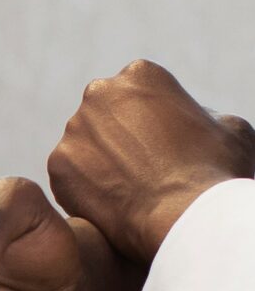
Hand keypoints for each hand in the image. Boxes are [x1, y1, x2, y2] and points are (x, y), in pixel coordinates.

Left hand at [45, 60, 254, 267]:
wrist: (185, 216)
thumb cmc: (215, 171)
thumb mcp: (231, 130)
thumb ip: (206, 116)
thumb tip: (199, 120)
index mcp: (140, 75)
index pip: (139, 94)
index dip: (153, 121)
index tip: (163, 145)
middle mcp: (99, 93)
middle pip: (106, 115)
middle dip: (120, 137)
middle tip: (143, 168)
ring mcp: (75, 129)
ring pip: (86, 145)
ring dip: (101, 163)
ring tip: (129, 190)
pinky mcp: (58, 165)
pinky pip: (70, 176)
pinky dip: (86, 190)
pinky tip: (111, 205)